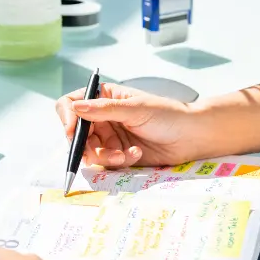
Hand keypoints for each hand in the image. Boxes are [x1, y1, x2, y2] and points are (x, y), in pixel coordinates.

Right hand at [56, 81, 201, 167]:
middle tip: (102, 152)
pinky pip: (106, 162)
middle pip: (76, 133)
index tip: (72, 131)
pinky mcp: (118, 154)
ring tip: (124, 155)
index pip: (72, 104)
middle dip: (86, 145)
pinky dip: (118, 161)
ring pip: (89, 151)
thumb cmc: (167, 114)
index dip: (68, 117)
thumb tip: (76, 107)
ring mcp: (109, 136)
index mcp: (103, 97)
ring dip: (105, 156)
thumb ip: (104, 109)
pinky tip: (136, 155)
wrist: (191, 137)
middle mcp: (102, 116)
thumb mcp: (135, 109)